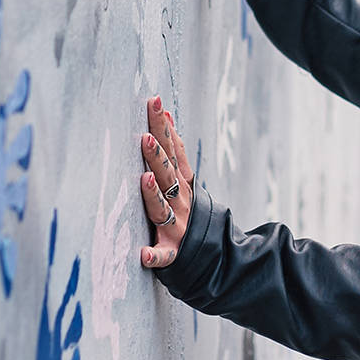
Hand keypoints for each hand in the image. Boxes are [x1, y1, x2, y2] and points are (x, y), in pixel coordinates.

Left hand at [137, 95, 194, 268]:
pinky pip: (163, 256)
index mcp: (181, 183)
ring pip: (162, 209)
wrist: (215, 253)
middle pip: (167, 175)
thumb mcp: (185, 178)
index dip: (164, 127)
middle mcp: (180, 202)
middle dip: (157, 156)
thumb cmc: (187, 210)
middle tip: (145, 137)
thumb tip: (165, 112)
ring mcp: (176, 226)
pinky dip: (155, 256)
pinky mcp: (172, 252)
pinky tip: (143, 255)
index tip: (155, 103)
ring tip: (144, 179)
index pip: (172, 150)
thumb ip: (174, 149)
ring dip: (154, 195)